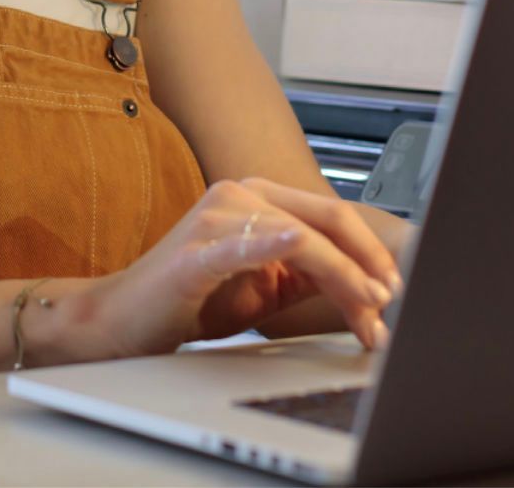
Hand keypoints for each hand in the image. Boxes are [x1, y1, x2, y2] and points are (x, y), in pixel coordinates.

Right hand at [71, 178, 403, 360]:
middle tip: (389, 305)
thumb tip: (367, 289)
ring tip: (367, 313)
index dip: (369, 252)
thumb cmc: (192, 301)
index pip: (331, 217)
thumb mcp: (263, 285)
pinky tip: (295, 241)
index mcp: (258, 196)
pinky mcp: (195, 252)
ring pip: (300, 240)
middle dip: (367, 266)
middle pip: (325, 222)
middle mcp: (240, 193)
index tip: (392, 290)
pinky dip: (272, 243)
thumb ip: (306, 275)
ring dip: (343, 279)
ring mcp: (216, 217)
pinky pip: (242, 243)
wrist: (121, 320)